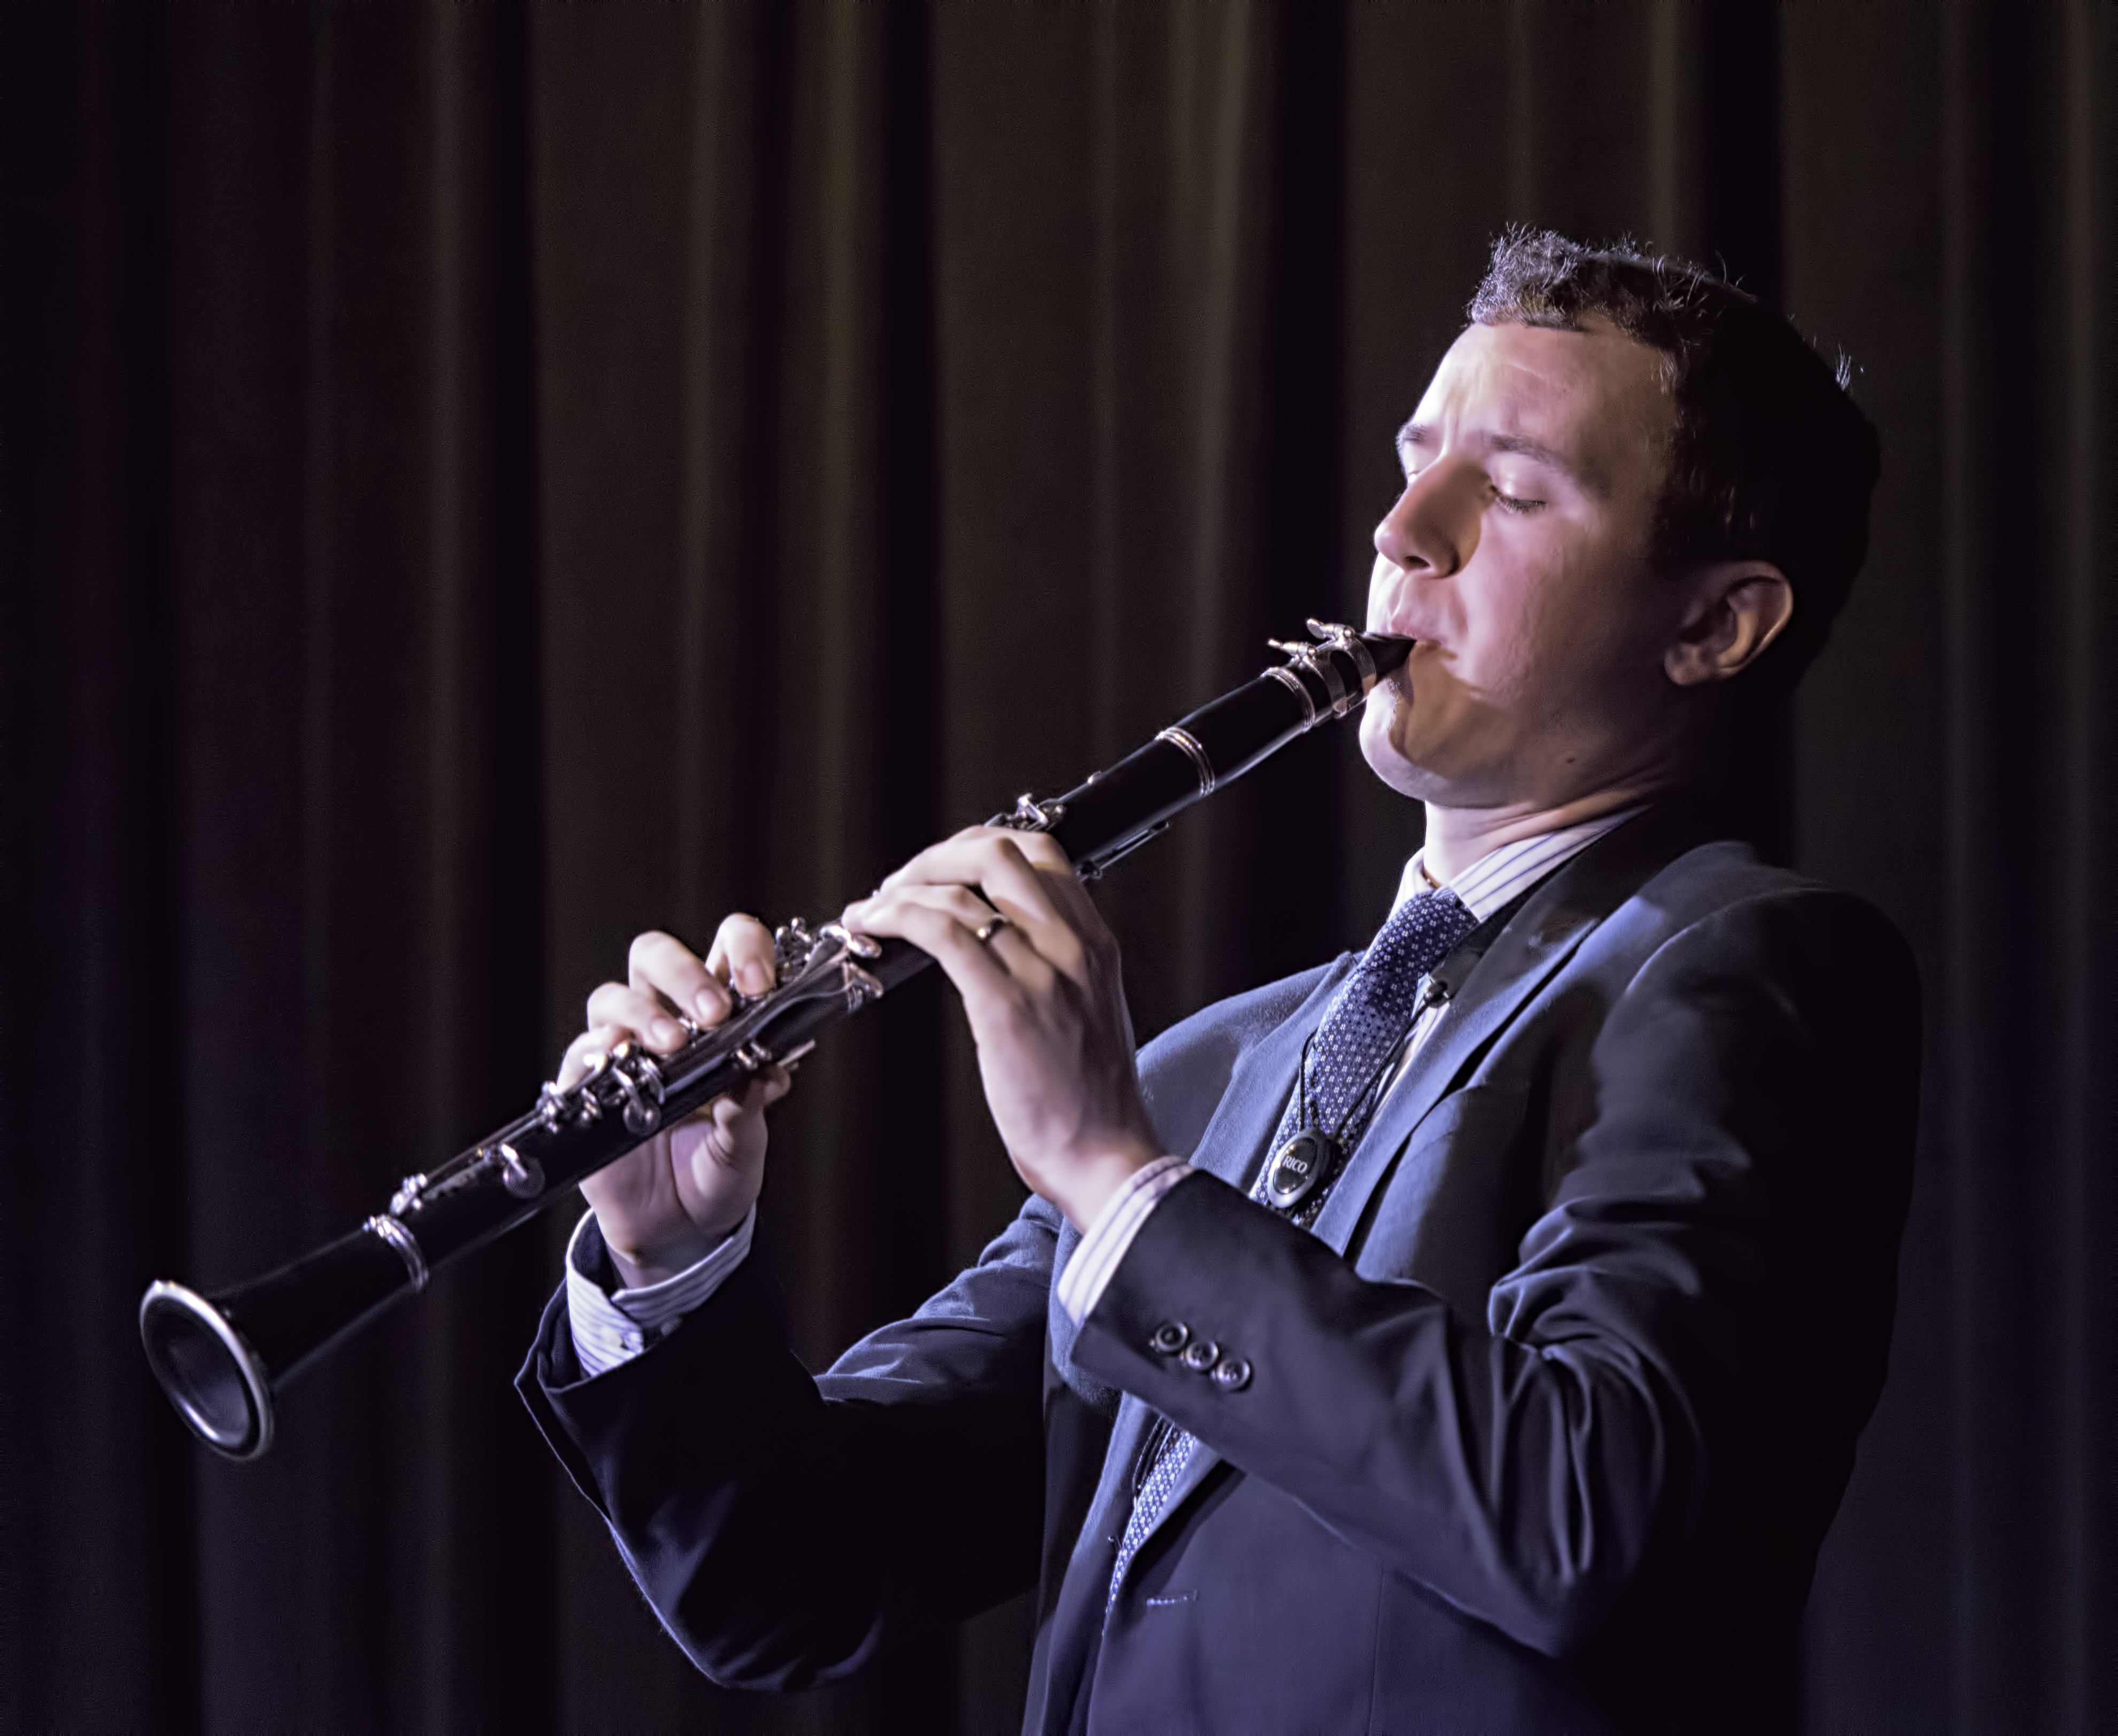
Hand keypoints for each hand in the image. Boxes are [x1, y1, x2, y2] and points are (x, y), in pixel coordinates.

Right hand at [563, 919, 793, 1288]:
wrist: (677, 1230)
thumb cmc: (716, 1172)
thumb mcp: (745, 1145)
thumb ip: (753, 1107)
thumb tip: (768, 1074)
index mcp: (719, 1017)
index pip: (727, 949)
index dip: (745, 951)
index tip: (762, 984)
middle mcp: (667, 1020)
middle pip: (656, 955)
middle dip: (686, 970)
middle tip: (715, 1011)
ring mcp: (621, 1050)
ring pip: (613, 996)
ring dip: (644, 1012)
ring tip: (672, 1046)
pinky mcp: (584, 1087)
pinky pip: (580, 1052)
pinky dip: (599, 1051)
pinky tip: (620, 1062)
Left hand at [842, 826, 1161, 1229]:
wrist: (1107, 1157)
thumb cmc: (1091, 1100)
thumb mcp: (1088, 1011)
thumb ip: (1056, 968)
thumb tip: (999, 943)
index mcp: (1094, 945)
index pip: (1040, 854)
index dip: (977, 848)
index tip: (940, 870)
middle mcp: (1073, 947)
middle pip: (999, 852)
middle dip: (935, 857)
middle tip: (899, 884)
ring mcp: (1043, 974)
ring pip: (964, 887)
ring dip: (903, 888)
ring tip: (872, 910)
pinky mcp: (1006, 1007)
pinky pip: (944, 933)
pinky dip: (896, 918)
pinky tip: (871, 929)